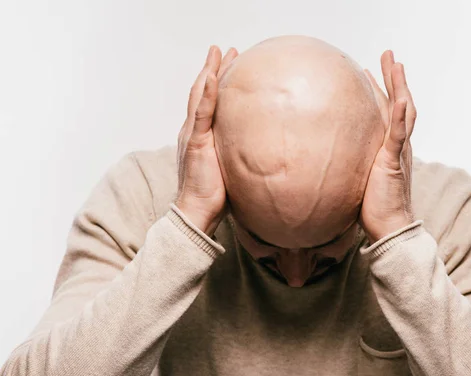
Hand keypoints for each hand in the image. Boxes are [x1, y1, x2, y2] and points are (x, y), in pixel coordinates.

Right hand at [175, 45, 237, 235]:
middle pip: (202, 92)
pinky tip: (214, 76)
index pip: (206, 103)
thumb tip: (260, 151)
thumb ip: (237, 155)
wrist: (197, 212)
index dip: (215, 83)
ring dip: (210, 72)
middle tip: (223, 49)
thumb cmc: (214, 196)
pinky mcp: (196, 142)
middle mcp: (193, 131)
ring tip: (219, 52)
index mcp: (199, 137)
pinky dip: (207, 93)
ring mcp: (193, 135)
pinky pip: (201, 113)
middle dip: (212, 69)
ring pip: (200, 95)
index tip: (227, 66)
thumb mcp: (229, 169)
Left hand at [359, 50, 417, 242]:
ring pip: (403, 110)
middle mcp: (397, 146)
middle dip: (393, 79)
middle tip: (388, 56)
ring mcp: (397, 151)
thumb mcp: (358, 180)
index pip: (388, 114)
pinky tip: (399, 97)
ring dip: (400, 85)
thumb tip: (328, 162)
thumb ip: (348, 166)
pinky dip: (400, 114)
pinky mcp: (393, 161)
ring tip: (395, 63)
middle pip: (399, 104)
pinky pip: (399, 133)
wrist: (388, 227)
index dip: (382, 92)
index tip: (370, 74)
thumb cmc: (372, 210)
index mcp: (389, 149)